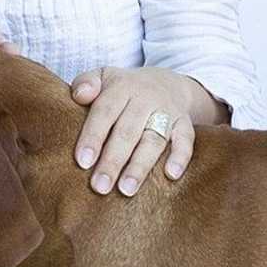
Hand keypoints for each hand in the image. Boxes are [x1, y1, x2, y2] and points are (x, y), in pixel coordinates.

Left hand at [68, 65, 207, 197]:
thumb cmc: (124, 89)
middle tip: (100, 187)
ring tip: (127, 190)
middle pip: (128, 131)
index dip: (93, 136)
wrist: (167, 83)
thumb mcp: (102, 76)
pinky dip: (181, 156)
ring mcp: (167, 111)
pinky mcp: (184, 123)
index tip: (83, 162)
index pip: (105, 111)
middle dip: (113, 160)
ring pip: (154, 140)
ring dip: (140, 165)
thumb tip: (79, 96)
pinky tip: (171, 175)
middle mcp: (146, 98)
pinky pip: (186, 139)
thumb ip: (85, 83)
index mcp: (122, 87)